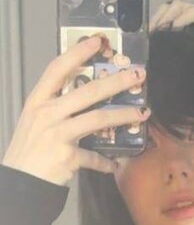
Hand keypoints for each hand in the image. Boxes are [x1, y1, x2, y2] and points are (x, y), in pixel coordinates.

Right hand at [1, 36, 149, 186]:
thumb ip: (56, 108)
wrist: (21, 182)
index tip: (97, 41)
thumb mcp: (36, 122)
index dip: (77, 53)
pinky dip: (106, 162)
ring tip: (142, 112)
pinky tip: (115, 164)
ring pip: (98, 119)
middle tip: (137, 75)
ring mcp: (57, 134)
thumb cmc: (29, 151)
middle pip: (87, 91)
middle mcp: (47, 113)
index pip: (57, 69)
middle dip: (116, 81)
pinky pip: (94, 157)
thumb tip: (86, 101)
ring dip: (124, 115)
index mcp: (38, 101)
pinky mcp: (67, 156)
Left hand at [150, 0, 193, 80]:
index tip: (149, 41)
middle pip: (173, 8)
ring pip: (181, 7)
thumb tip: (182, 89)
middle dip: (158, 19)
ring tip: (159, 32)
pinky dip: (183, 19)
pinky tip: (175, 30)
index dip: (160, 26)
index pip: (175, 19)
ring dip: (167, 17)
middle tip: (149, 36)